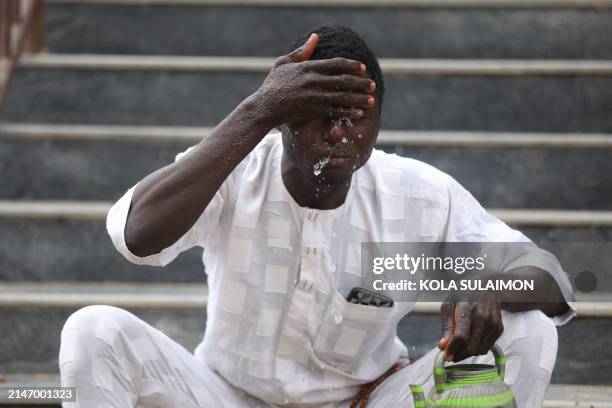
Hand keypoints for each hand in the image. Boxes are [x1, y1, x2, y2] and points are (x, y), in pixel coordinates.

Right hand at [254, 33, 375, 128]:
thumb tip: (315, 37)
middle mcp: (314, 80)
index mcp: (309, 67)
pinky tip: (359, 112)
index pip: (336, 63)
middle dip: (361, 83)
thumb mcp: (284, 63)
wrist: (265, 107)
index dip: (351, 65)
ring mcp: (315, 95)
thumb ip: (302, 51)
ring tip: (372, 100)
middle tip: (373, 85)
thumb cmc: (273, 84)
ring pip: (343, 96)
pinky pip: (336, 110)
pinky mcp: (314, 110)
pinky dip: (349, 111)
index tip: (363, 68)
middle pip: (344, 80)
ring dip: (359, 98)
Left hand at [437, 292, 503, 361]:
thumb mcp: (449, 303)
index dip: (452, 349)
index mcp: (466, 307)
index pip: (461, 336)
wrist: (488, 286)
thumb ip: (446, 325)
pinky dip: (477, 349)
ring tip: (459, 348)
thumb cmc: (464, 294)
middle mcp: (482, 316)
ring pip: (480, 350)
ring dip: (467, 354)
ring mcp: (493, 322)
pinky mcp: (499, 328)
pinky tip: (470, 342)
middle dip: (459, 355)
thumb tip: (442, 346)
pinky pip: (487, 347)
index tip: (446, 356)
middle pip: (471, 346)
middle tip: (451, 356)